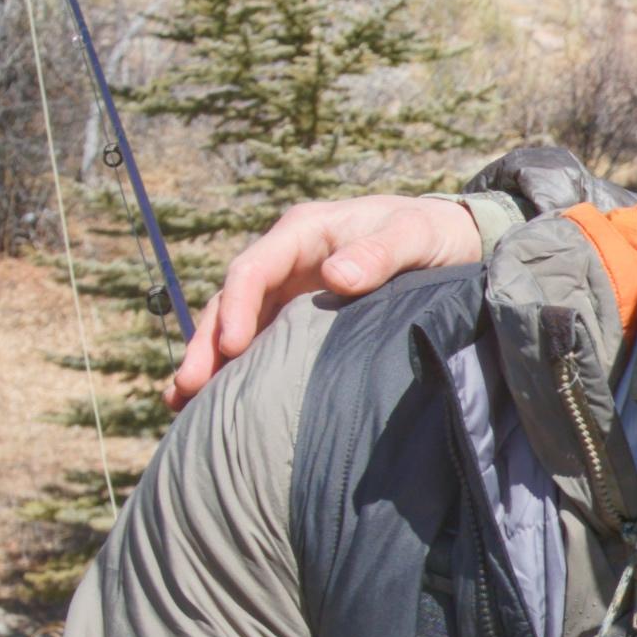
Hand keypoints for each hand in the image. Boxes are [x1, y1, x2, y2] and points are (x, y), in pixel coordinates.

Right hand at [165, 195, 481, 409]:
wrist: (455, 240)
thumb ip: (380, 253)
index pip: (254, 269)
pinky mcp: (300, 315)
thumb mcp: (414, 236)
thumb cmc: (433, 233)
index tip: (230, 346)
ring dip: (211, 360)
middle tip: (185, 388)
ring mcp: (290, 288)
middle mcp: (287, 259)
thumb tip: (336, 277)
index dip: (236, 306)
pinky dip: (237, 367)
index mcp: (304, 232)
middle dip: (207, 343)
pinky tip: (216, 403)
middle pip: (232, 300)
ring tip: (181, 403)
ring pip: (238, 323)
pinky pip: (260, 339)